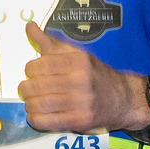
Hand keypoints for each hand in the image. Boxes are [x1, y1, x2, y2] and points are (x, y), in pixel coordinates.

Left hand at [18, 22, 148, 133]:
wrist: (123, 99)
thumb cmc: (95, 75)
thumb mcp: (76, 54)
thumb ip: (50, 42)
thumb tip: (29, 26)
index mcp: (77, 62)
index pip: (40, 65)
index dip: (30, 69)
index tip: (32, 72)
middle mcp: (79, 82)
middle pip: (37, 86)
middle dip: (26, 88)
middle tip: (27, 88)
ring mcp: (79, 104)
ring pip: (38, 105)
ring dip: (29, 103)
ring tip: (32, 101)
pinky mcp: (79, 121)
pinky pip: (45, 122)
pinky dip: (35, 118)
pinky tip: (37, 114)